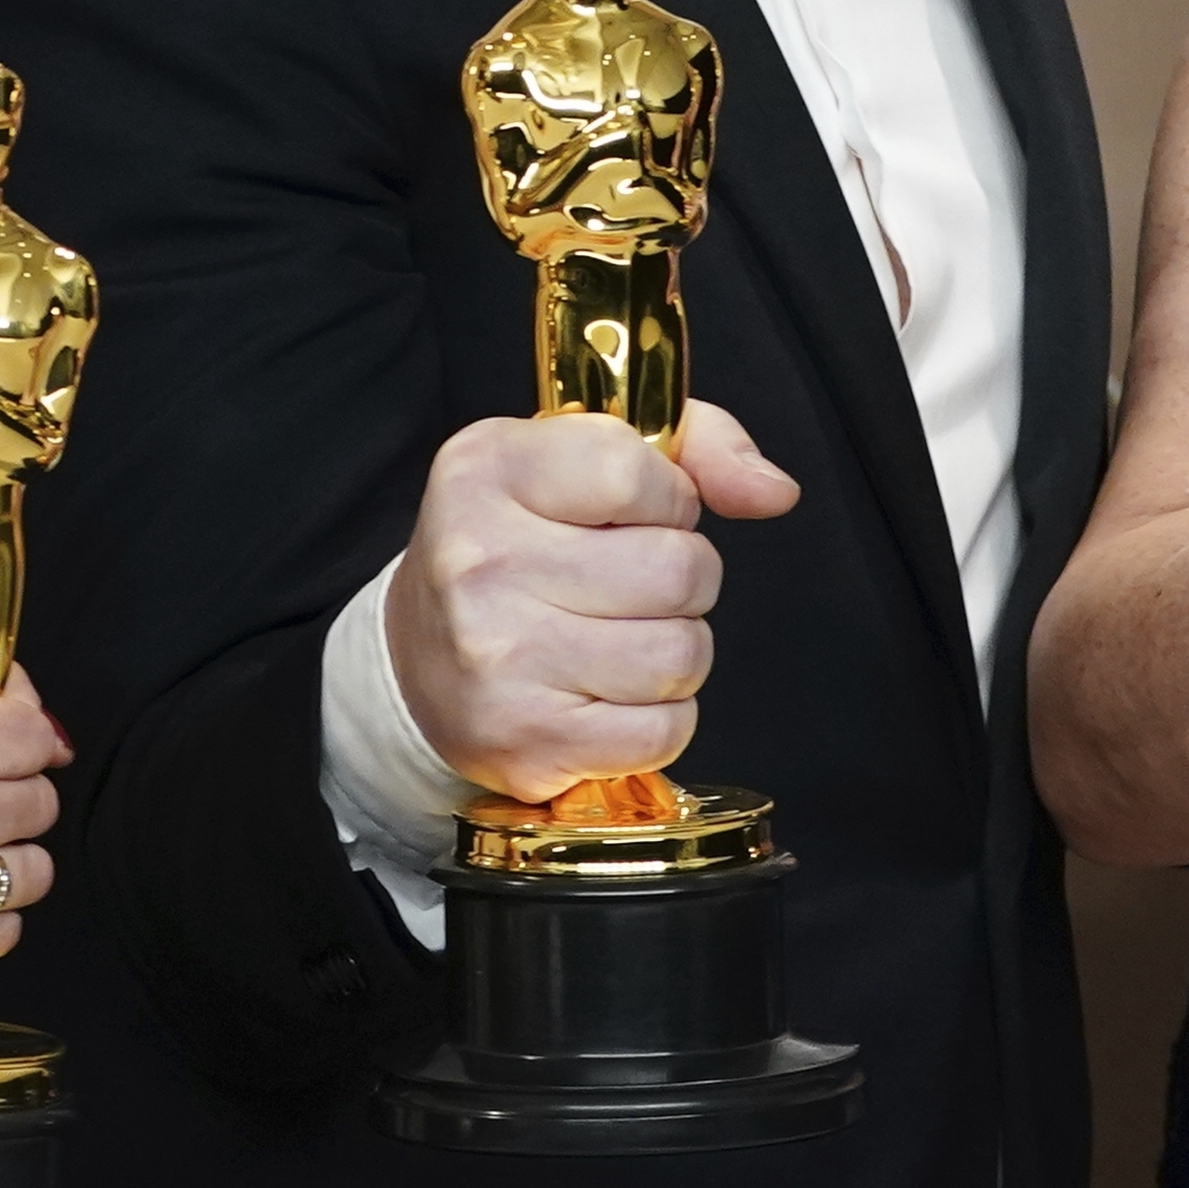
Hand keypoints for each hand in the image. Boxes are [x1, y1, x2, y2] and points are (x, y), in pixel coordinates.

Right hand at [386, 400, 801, 802]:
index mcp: (489, 470)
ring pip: (680, 654)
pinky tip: (611, 692)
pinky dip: (659, 715)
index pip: (635, 471)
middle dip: (683, 577)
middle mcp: (482, 561)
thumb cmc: (515, 548)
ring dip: (676, 647)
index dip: (668, 496)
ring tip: (623, 635)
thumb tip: (774, 491)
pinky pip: (664, 730)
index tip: (639, 511)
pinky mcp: (529, 740)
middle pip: (677, 570)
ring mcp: (500, 658)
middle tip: (635, 582)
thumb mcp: (578, 458)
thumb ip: (692, 447)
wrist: (414, 665)